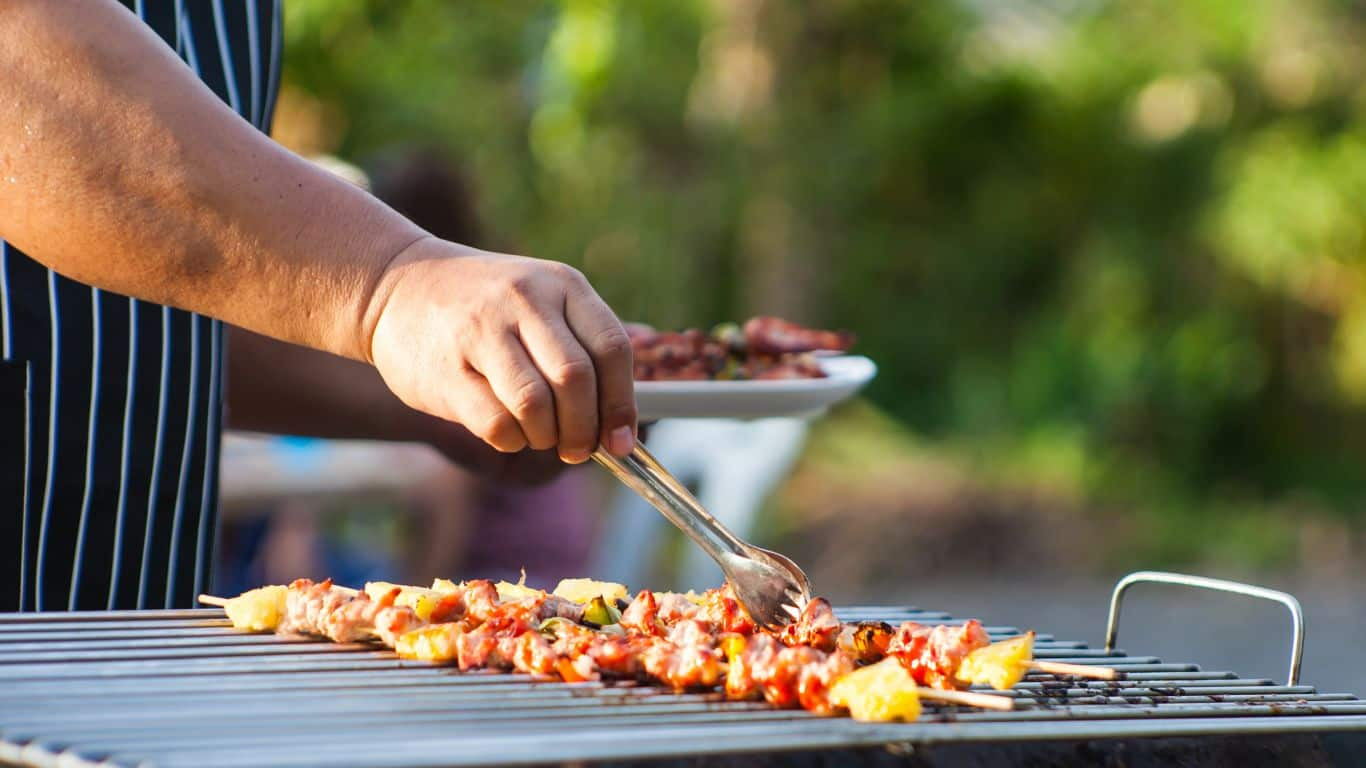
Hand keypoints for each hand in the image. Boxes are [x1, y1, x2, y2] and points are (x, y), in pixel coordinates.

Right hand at [366, 237, 636, 463]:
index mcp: (562, 284)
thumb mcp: (541, 302)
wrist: (397, 284)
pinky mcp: (445, 368)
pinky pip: (496, 422)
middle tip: (577, 448)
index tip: (620, 441)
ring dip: (547, 437)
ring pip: (536, 405)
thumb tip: (619, 428)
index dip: (621, 404)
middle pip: (576, 380)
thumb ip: (582, 349)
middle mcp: (524, 299)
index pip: (611, 349)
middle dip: (584, 429)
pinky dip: (512, 440)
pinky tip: (508, 432)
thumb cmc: (487, 309)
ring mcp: (481, 330)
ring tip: (540, 436)